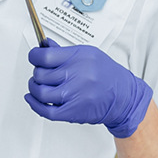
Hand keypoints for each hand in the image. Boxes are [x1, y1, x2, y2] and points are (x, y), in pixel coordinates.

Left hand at [24, 40, 151, 138]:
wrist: (125, 97)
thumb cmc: (107, 75)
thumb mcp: (89, 55)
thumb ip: (64, 52)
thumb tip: (44, 46)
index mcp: (80, 58)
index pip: (44, 56)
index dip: (34, 56)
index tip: (34, 56)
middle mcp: (77, 75)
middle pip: (40, 74)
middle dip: (37, 73)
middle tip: (41, 73)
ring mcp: (74, 94)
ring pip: (40, 92)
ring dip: (34, 88)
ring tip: (38, 85)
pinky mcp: (72, 111)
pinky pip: (45, 110)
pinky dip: (34, 105)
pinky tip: (32, 98)